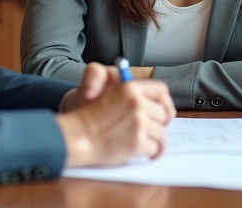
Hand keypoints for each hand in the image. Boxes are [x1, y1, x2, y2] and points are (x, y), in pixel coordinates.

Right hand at [56, 65, 175, 167]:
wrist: (77, 137)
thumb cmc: (90, 118)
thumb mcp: (111, 94)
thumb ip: (134, 96)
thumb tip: (158, 104)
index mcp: (130, 88)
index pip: (161, 91)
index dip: (165, 103)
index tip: (164, 112)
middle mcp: (137, 104)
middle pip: (163, 115)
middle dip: (158, 125)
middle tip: (150, 131)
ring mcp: (138, 124)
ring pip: (161, 133)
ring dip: (154, 140)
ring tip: (144, 143)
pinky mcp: (137, 143)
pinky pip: (155, 149)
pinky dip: (150, 153)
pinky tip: (143, 152)